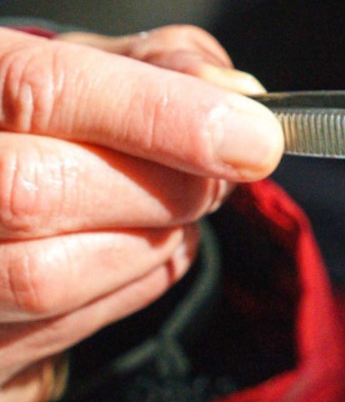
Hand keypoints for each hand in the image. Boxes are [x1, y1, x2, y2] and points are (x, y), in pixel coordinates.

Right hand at [0, 25, 282, 401]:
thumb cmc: (40, 123)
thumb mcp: (91, 68)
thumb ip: (162, 70)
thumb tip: (237, 99)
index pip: (43, 91)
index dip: (160, 116)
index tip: (253, 139)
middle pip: (35, 193)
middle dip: (163, 191)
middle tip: (218, 181)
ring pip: (44, 278)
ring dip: (150, 247)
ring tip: (178, 215)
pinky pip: (55, 333)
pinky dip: (130, 288)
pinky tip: (142, 252)